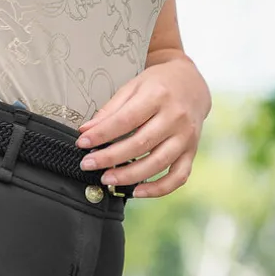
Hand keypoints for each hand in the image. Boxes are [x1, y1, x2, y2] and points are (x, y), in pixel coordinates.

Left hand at [74, 54, 211, 198]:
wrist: (192, 84)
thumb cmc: (158, 85)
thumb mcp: (133, 87)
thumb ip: (111, 110)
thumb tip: (86, 131)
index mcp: (157, 96)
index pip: (126, 120)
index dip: (102, 134)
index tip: (82, 143)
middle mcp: (175, 117)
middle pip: (140, 144)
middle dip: (110, 158)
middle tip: (88, 165)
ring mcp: (186, 136)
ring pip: (158, 163)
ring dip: (130, 176)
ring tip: (107, 179)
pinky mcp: (191, 151)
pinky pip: (178, 176)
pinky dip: (159, 189)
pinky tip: (137, 191)